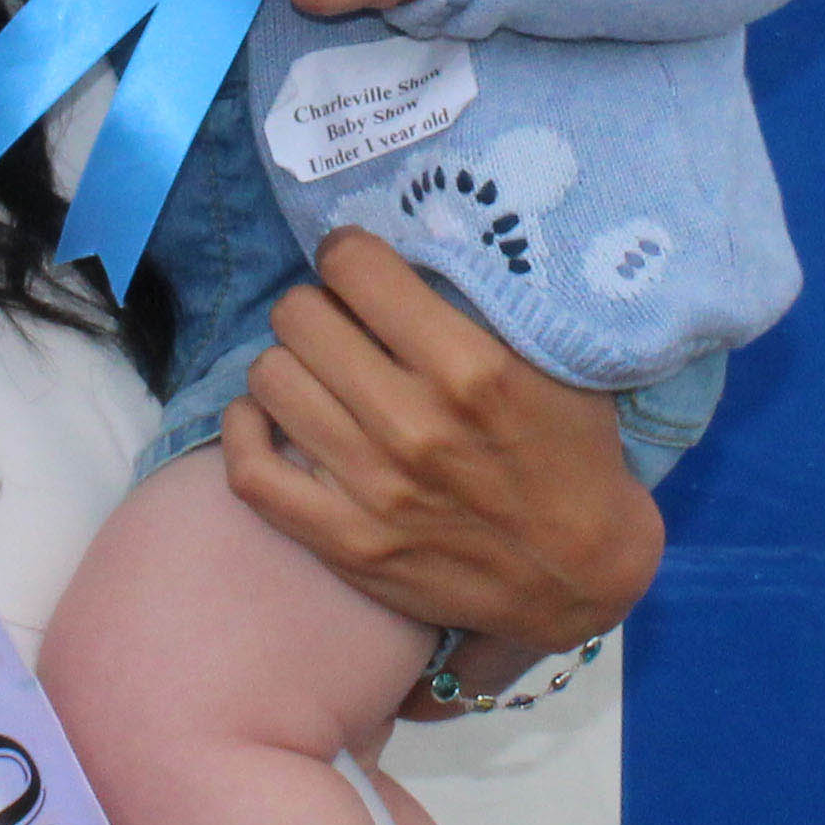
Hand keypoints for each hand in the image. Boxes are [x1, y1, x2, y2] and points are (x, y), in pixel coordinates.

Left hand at [220, 228, 659, 688]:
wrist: (579, 576)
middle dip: (317, 308)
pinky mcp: (345, 542)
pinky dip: (244, 430)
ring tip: (315, 373)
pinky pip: (250, 471)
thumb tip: (392, 248)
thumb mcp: (549, 362)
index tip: (354, 267)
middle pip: (299, 317)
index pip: (354, 268)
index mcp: (470, 368)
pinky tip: (266, 415)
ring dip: (288, 365)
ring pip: (270, 379)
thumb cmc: (569, 454)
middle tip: (338, 324)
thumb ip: (475, 305)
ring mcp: (374, 489)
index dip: (347, 255)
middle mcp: (414, 425)